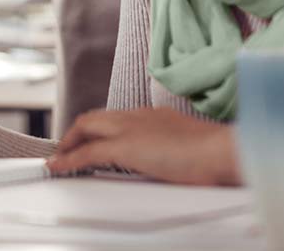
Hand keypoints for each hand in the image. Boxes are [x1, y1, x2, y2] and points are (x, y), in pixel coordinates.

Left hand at [48, 108, 239, 185]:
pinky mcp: (126, 146)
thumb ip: (178, 151)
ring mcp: (131, 129)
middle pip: (96, 118)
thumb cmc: (219, 155)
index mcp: (156, 116)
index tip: (93, 140)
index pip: (118, 118)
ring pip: (87, 128)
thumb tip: (179, 166)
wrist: (225, 151)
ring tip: (60, 157)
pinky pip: (88, 152)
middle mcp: (140, 116)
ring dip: (70, 142)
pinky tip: (58, 167)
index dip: (101, 129)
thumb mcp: (193, 150)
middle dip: (78, 132)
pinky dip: (69, 159)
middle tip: (67, 148)